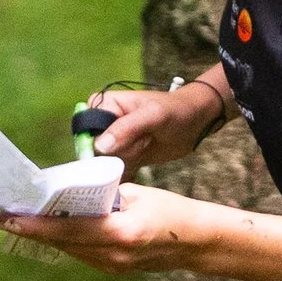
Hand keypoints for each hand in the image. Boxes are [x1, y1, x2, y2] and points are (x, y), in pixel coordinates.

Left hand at [0, 182, 226, 272]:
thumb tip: (70, 196)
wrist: (196, 242)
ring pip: (70, 249)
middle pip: (62, 243)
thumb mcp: (136, 194)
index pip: (67, 230)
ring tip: (21, 220)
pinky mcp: (114, 270)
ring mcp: (113, 267)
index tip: (8, 218)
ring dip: (46, 235)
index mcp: (120, 233)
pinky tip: (53, 229)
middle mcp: (112, 256)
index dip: (34, 225)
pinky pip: (82, 253)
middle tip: (5, 216)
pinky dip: (66, 240)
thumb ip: (102, 197)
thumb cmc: (170, 210)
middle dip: (32, 229)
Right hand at [75, 76, 227, 168]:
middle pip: (94, 151)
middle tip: (141, 143)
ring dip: (125, 162)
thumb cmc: (175, 111)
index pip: (84, 129)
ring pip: (105, 164)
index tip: (114, 149)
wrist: (196, 123)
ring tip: (146, 146)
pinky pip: (115, 172)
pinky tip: (141, 163)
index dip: (94, 143)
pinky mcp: (124, 158)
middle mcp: (103, 125)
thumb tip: (98, 147)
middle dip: (116, 154)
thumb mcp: (152, 116)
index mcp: (103, 105)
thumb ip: (125, 128)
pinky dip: (126, 174)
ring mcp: (114, 143)